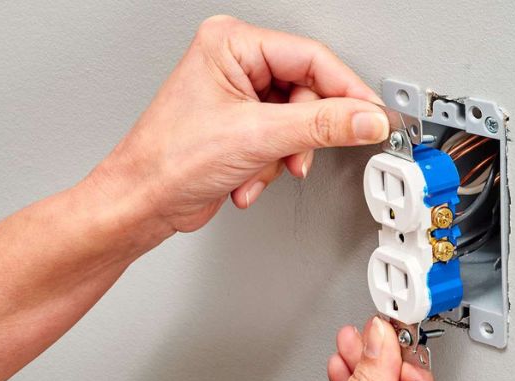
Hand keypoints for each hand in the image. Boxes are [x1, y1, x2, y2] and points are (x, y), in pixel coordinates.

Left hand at [89, 15, 387, 233]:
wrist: (142, 203)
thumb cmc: (167, 160)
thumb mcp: (258, 136)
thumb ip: (322, 125)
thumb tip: (367, 118)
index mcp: (232, 43)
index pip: (312, 58)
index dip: (347, 91)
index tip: (373, 117)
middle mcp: (236, 64)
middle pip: (309, 92)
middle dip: (303, 135)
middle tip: (298, 155)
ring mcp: (240, 96)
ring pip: (299, 122)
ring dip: (284, 156)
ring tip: (259, 168)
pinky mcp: (243, 126)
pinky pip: (284, 141)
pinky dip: (271, 166)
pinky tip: (246, 178)